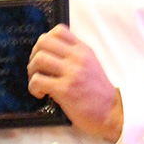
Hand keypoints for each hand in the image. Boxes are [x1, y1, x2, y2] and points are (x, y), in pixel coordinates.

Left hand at [27, 24, 122, 141]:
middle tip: (36, 68)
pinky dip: (33, 88)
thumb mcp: (90, 64)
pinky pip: (38, 81)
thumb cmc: (98, 91)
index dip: (45, 41)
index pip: (58, 30)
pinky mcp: (65, 90)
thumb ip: (74, 55)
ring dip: (32, 71)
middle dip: (34, 54)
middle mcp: (77, 58)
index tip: (44, 54)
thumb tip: (50, 51)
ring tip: (37, 81)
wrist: (112, 112)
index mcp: (83, 50)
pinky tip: (41, 94)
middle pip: (43, 42)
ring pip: (38, 59)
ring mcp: (72, 73)